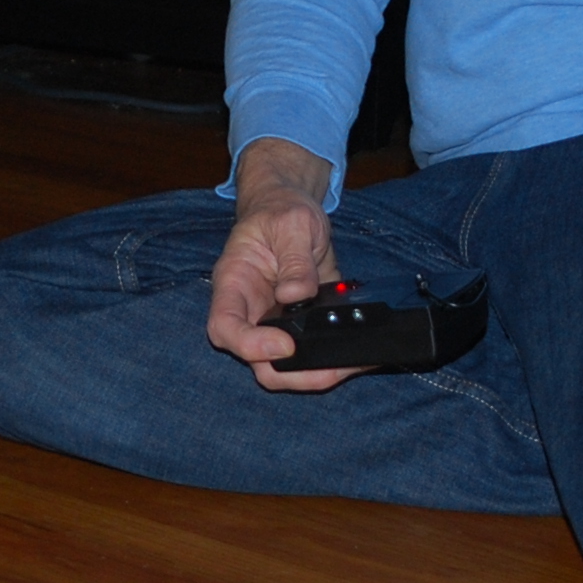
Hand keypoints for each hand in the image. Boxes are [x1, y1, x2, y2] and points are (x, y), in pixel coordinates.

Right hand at [206, 137, 358, 390]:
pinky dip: (334, 360)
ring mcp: (275, 322)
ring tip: (350, 364)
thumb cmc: (281, 211)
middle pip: (256, 361)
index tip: (285, 344)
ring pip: (284, 366)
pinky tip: (358, 357)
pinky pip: (312, 352)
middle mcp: (250, 311)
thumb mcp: (292, 224)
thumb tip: (296, 295)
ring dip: (315, 373)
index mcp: (234, 284)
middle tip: (328, 369)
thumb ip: (295, 260)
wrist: (292, 208)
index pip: (224, 327)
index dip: (250, 345)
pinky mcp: (302, 324)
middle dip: (290, 373)